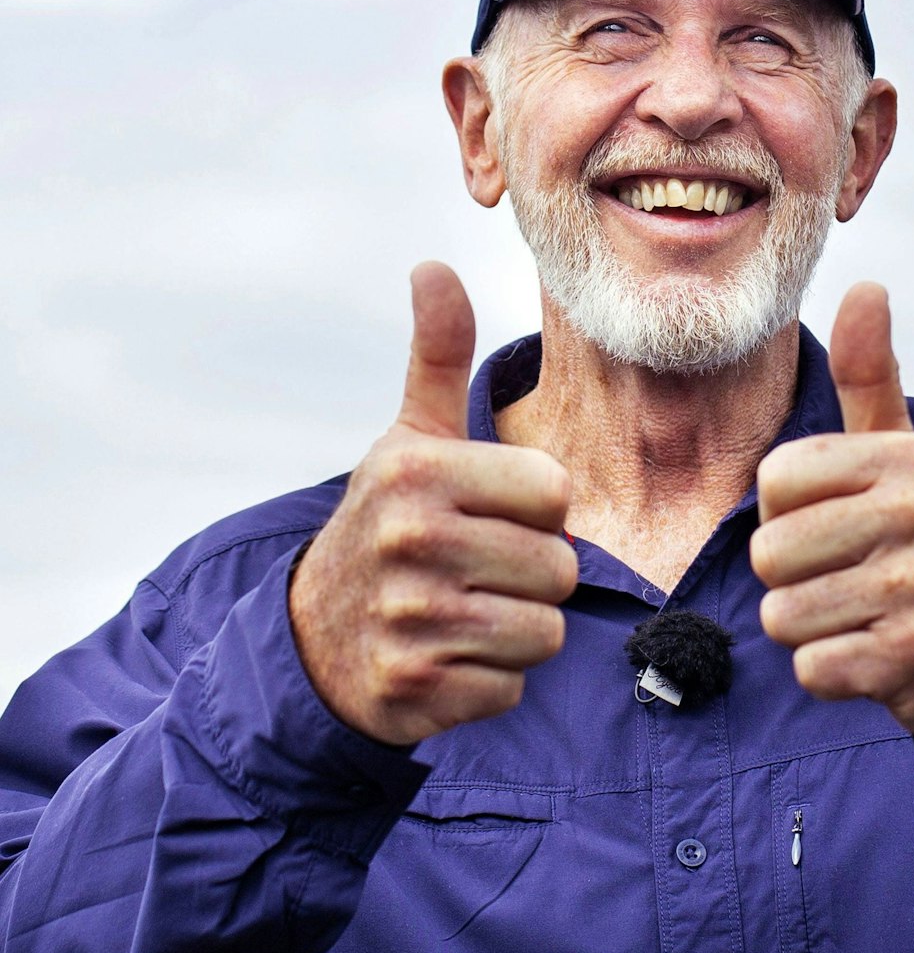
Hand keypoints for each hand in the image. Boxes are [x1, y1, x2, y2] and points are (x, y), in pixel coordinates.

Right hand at [289, 262, 578, 745]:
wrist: (312, 640)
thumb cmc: (387, 525)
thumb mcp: (408, 439)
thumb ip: (437, 356)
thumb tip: (434, 263)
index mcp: (418, 470)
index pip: (555, 491)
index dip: (535, 508)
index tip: (487, 511)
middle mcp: (409, 540)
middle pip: (561, 566)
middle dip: (532, 574)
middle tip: (475, 570)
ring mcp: (409, 619)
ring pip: (544, 630)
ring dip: (516, 629)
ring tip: (464, 610)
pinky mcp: (414, 688)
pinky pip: (512, 687)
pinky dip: (490, 681)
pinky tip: (446, 658)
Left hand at [752, 283, 913, 744]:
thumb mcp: (903, 458)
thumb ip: (873, 376)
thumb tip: (868, 286)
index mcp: (908, 458)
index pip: (774, 481)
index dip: (789, 514)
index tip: (841, 526)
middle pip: (769, 553)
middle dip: (796, 580)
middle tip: (852, 580)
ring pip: (783, 615)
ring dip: (812, 630)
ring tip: (863, 617)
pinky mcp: (912, 656)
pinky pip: (811, 668)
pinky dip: (832, 674)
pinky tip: (874, 658)